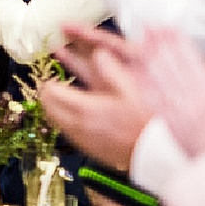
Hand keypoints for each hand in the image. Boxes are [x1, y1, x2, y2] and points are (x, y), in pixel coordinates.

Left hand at [38, 25, 153, 170]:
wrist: (156, 152)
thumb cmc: (146, 122)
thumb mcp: (130, 89)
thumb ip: (110, 69)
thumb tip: (98, 53)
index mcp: (84, 108)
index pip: (50, 93)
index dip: (50, 81)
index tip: (55, 75)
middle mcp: (77, 125)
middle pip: (48, 107)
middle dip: (48, 94)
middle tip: (53, 84)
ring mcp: (81, 139)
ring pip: (56, 120)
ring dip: (56, 106)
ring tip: (63, 95)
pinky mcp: (88, 148)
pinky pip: (68, 131)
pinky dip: (66, 119)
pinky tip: (78, 113)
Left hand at [133, 30, 204, 156]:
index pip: (191, 61)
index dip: (178, 41)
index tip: (169, 26)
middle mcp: (192, 100)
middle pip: (171, 66)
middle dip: (159, 43)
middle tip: (148, 25)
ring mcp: (178, 111)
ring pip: (159, 79)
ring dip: (148, 57)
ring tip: (140, 39)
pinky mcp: (167, 122)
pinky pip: (151, 99)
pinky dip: (142, 82)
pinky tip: (134, 68)